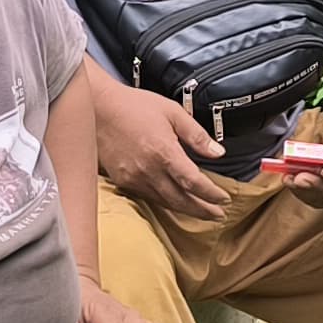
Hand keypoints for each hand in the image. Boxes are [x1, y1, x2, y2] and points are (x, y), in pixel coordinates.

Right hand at [94, 71, 232, 222]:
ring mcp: (133, 178)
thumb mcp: (172, 112)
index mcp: (163, 152)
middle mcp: (148, 170)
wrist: (99, 108)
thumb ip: (197, 135)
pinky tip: (175, 201)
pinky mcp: (122, 181)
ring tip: (201, 211)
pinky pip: (148, 197)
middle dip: (203, 210)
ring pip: (165, 202)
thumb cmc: (134, 106)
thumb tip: (218, 152)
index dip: (211, 194)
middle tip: (218, 215)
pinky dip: (165, 202)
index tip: (224, 199)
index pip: (194, 182)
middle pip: (181, 200)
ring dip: (185, 209)